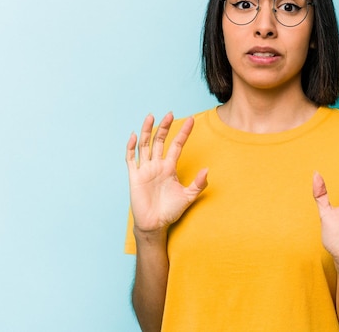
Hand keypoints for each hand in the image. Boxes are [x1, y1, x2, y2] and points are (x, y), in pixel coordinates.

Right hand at [126, 113, 207, 235]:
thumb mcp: (188, 196)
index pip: (176, 145)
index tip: (192, 120)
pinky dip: (131, 147)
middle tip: (170, 113)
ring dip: (147, 131)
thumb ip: (198, 184)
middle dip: (165, 127)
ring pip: (145, 145)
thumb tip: (207, 170)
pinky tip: (134, 136)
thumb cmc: (170, 210)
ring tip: (151, 116)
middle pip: (160, 141)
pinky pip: (131, 159)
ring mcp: (145, 169)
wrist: (155, 224)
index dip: (183, 133)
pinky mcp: (134, 177)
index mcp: (170, 167)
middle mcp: (157, 165)